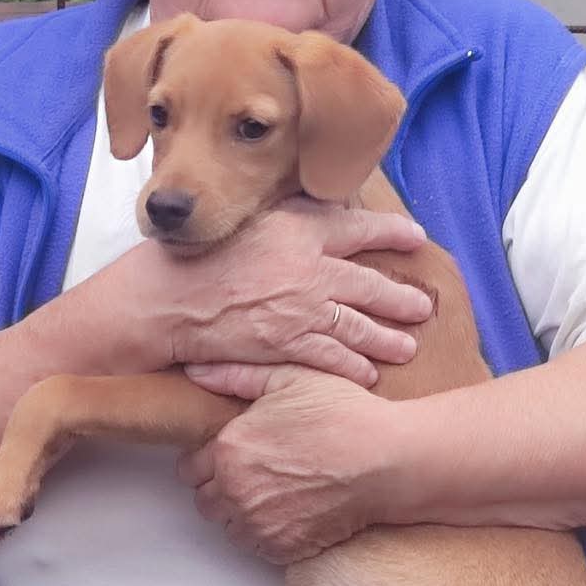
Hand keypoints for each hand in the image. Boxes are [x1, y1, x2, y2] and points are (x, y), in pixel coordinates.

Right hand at [132, 200, 432, 388]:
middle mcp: (307, 269)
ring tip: (407, 345)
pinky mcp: (286, 345)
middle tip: (422, 306)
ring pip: (358, 325)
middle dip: (400, 297)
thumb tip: (316, 213)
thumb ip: (284, 218)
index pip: (357, 227)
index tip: (414, 236)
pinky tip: (369, 373)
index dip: (390, 232)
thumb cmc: (193, 257)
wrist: (163, 301)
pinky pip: (331, 358)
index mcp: (297, 229)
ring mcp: (300, 310)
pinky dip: (353, 366)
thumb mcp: (244, 220)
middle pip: (369, 282)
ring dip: (386, 337)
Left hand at [176, 368, 403, 561]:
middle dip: (222, 487)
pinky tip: (290, 510)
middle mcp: (235, 490)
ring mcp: (258, 523)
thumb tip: (196, 372)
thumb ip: (238, 376)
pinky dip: (266, 533)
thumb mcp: (290, 378)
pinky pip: (256, 546)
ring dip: (242, 513)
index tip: (234, 454)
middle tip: (257, 473)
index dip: (210, 459)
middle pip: (205, 500)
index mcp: (228, 448)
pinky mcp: (282, 547)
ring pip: (228, 526)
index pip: (189, 467)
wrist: (389, 460)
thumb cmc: (345, 416)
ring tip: (274, 492)